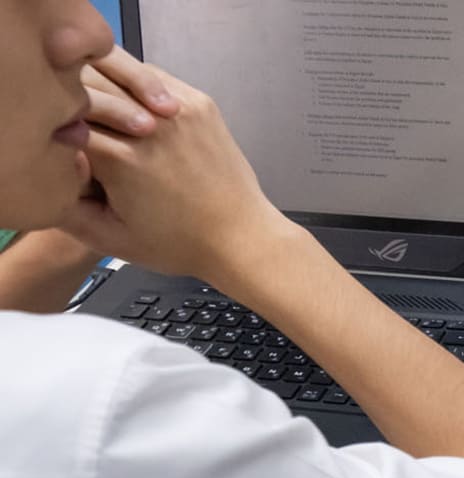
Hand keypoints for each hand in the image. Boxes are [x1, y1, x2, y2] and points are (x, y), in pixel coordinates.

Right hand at [58, 54, 290, 286]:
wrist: (241, 237)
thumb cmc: (184, 243)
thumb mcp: (112, 239)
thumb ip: (66, 208)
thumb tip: (46, 175)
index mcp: (123, 161)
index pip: (66, 121)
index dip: (63, 136)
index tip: (77, 155)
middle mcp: (151, 128)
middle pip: (87, 89)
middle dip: (80, 107)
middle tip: (93, 134)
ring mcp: (178, 111)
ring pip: (118, 74)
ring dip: (107, 92)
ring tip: (116, 123)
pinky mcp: (199, 104)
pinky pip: (152, 76)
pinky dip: (136, 88)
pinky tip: (140, 114)